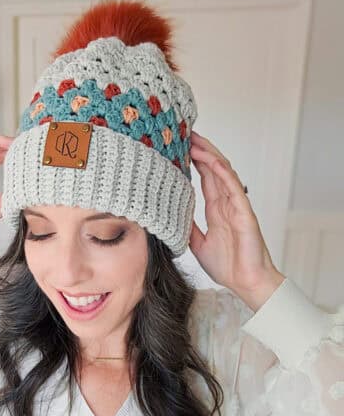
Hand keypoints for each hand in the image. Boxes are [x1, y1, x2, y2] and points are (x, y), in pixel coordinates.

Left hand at [188, 131, 284, 306]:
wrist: (245, 283)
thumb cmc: (227, 266)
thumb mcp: (197, 244)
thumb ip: (187, 227)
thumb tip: (170, 216)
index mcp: (217, 210)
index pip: (205, 178)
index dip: (194, 161)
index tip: (179, 147)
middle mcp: (227, 203)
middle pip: (214, 168)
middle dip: (200, 149)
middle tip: (184, 133)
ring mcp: (237, 206)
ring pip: (223, 172)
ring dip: (209, 154)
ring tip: (194, 139)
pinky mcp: (244, 212)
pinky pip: (233, 187)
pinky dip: (222, 172)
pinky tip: (210, 160)